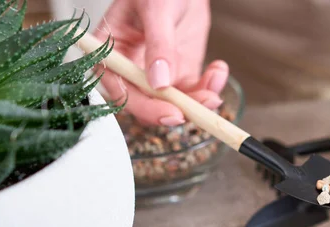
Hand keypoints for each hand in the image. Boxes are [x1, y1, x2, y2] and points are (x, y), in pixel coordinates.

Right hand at [94, 0, 228, 125]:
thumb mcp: (156, 9)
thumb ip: (159, 45)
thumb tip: (159, 83)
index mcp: (112, 52)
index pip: (121, 90)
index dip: (145, 108)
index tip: (172, 113)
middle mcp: (132, 69)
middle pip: (149, 104)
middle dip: (178, 109)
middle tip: (202, 108)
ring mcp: (158, 74)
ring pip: (175, 103)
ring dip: (199, 101)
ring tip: (215, 83)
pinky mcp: (180, 73)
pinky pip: (194, 91)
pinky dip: (210, 87)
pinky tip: (218, 69)